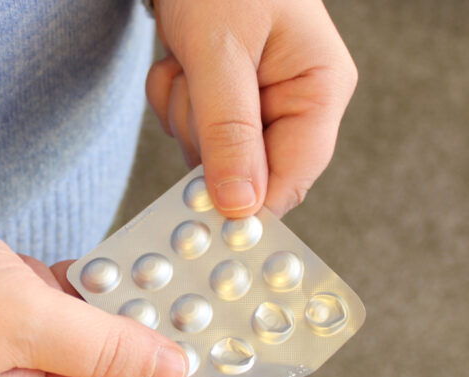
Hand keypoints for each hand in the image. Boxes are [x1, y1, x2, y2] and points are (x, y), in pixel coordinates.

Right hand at [0, 218, 210, 376]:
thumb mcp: (29, 323)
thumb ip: (108, 348)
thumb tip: (175, 366)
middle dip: (171, 353)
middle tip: (226, 322)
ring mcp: (30, 353)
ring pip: (108, 343)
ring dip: (145, 314)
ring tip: (198, 288)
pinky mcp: (27, 314)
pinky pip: (84, 308)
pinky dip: (112, 288)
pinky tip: (145, 266)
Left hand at [145, 0, 357, 216]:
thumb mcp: (221, 52)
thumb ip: (230, 131)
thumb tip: (241, 207)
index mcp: (319, 89)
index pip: (293, 177)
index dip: (248, 201)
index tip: (202, 208)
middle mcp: (296, 101)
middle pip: (246, 172)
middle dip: (204, 138)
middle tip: (192, 85)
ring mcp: (260, 102)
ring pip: (211, 155)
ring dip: (184, 115)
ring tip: (186, 62)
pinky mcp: (227, 100)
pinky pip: (191, 130)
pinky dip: (172, 101)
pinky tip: (178, 62)